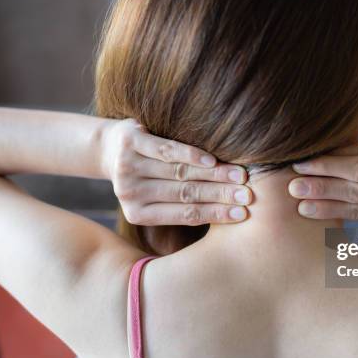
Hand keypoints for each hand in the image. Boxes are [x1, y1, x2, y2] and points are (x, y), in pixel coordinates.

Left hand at [101, 119, 251, 224]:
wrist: (108, 147)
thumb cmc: (145, 175)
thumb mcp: (155, 195)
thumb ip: (183, 205)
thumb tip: (231, 212)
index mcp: (140, 213)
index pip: (185, 215)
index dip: (215, 214)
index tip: (243, 214)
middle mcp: (132, 193)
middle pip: (186, 194)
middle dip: (221, 196)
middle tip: (249, 196)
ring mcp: (129, 167)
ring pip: (180, 173)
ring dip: (214, 175)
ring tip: (239, 176)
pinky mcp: (130, 142)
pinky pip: (166, 150)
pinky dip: (191, 155)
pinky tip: (212, 160)